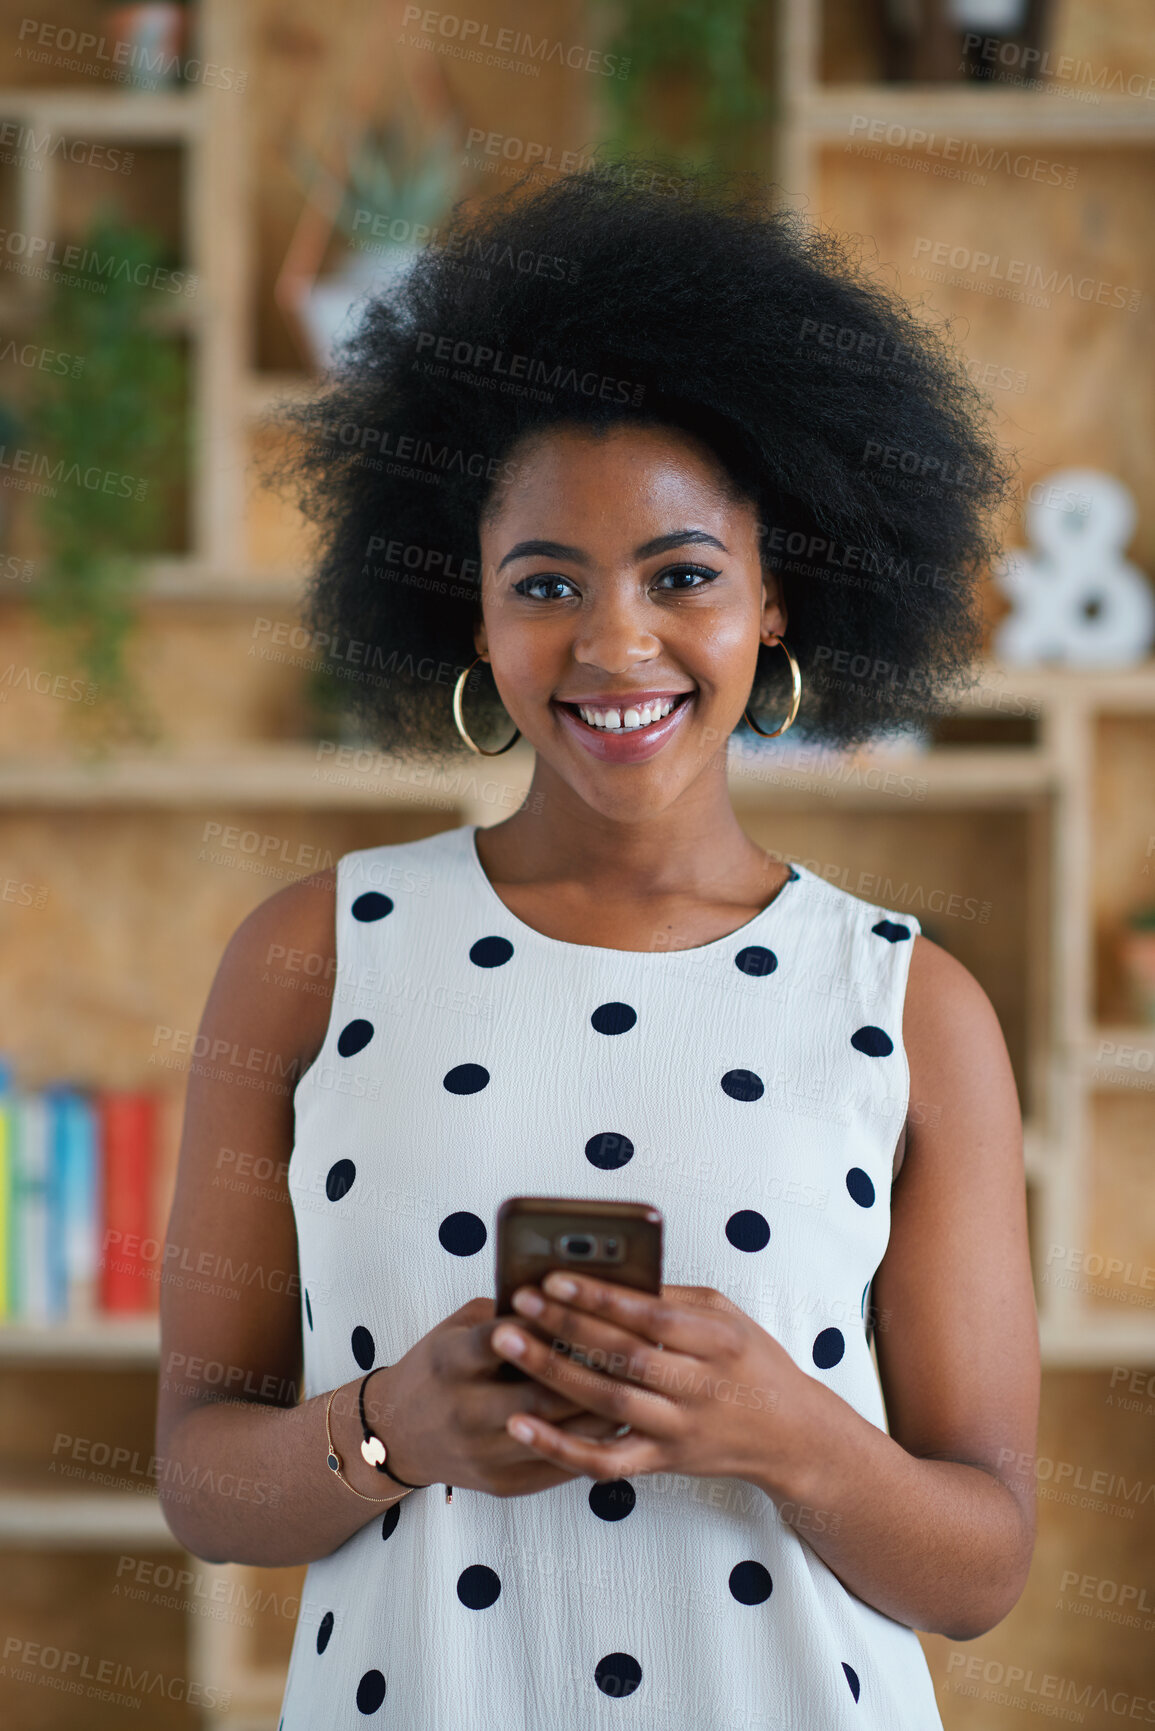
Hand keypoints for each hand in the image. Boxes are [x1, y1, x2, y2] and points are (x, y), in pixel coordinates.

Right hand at [369, 1297, 629, 1498]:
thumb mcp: (455, 1330)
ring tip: (636, 1382)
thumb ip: (502, 1312)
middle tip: (631, 1346)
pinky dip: (592, 1440)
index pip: (503, 1339)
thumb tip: (564, 1294)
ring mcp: (485, 1453)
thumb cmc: (436, 1370)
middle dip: (589, 1369)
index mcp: (451, 1363)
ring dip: (602, 1407)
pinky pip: (560, 1464)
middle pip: (542, 1392)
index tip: (584, 1306)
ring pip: (560, 1431)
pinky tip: (618, 1417)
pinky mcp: (503, 1484)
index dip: (547, 1322)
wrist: (396, 1435)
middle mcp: (465, 1411)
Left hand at [488, 1276, 803, 1484]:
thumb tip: (609, 1275)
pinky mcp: (663, 1463)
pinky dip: (561, 1446)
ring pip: (608, 1403)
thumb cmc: (753, 1362)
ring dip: (552, 1374)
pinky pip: (606, 1461)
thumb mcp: (728, 1315)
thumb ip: (673, 1297)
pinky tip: (522, 1425)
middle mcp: (699, 1386)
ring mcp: (679, 1429)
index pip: (650, 1314)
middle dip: (565, 1327)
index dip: (600, 1295)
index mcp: (718, 1340)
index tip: (553, 1277)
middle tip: (518, 1304)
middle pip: (623, 1356)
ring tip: (509, 1345)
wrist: (791, 1435)